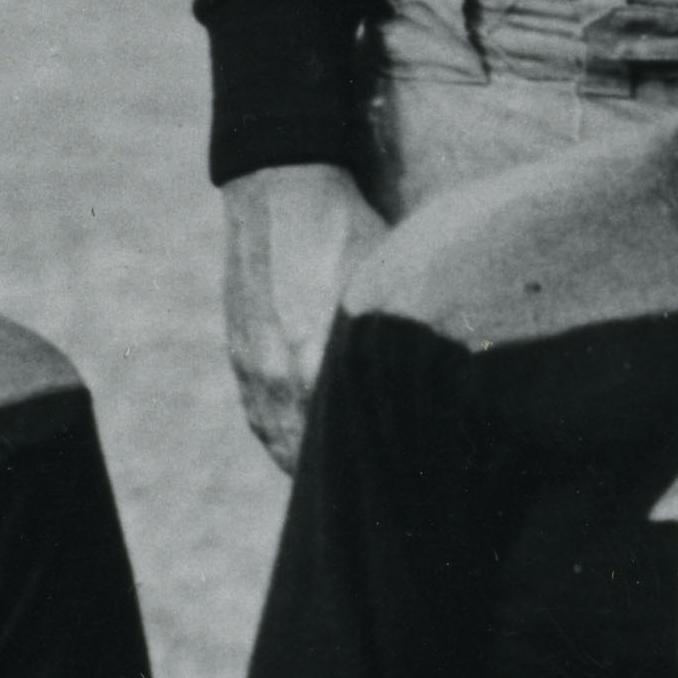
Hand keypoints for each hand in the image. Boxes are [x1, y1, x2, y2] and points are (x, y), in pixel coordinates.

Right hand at [223, 162, 389, 475]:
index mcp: (319, 359)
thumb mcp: (387, 288)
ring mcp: (253, 368)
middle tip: (388, 489)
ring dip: (310, 465)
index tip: (412, 482)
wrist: (280, 188)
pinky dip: (283, 440)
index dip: (384, 467)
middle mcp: (279, 374)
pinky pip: (259, 420)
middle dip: (349, 474)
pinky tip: (306, 449)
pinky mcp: (238, 356)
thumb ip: (399, 347)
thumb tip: (438, 393)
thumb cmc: (347, 232)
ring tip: (349, 480)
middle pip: (313, 456)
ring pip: (281, 444)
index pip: (350, 441)